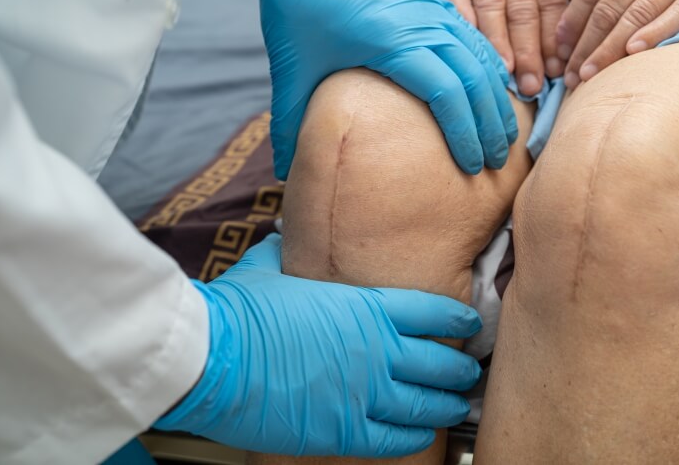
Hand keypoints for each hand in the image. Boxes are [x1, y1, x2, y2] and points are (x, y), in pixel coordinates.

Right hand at [154, 234, 482, 457]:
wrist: (209, 357)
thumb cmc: (238, 311)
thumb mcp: (268, 267)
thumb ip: (290, 254)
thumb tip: (287, 238)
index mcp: (365, 306)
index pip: (431, 310)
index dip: (457, 317)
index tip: (468, 321)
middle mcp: (376, 349)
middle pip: (439, 360)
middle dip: (460, 366)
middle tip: (469, 370)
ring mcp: (363, 392)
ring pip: (425, 403)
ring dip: (446, 403)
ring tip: (455, 404)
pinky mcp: (342, 430)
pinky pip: (394, 439)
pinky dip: (414, 438)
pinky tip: (421, 435)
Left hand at [228, 0, 516, 179]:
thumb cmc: (294, 9)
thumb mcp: (290, 71)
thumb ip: (291, 126)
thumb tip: (289, 175)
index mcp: (392, 42)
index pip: (447, 94)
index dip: (465, 133)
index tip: (472, 166)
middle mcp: (422, 23)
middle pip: (474, 78)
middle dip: (490, 123)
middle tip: (498, 162)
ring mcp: (431, 8)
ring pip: (481, 56)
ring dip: (496, 97)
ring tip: (505, 135)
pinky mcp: (431, 1)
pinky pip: (473, 38)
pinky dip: (490, 67)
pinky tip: (496, 92)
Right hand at [445, 0, 593, 92]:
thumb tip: (582, 12)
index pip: (551, 3)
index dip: (554, 39)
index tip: (557, 69)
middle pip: (522, 11)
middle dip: (528, 52)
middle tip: (531, 86)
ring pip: (490, 6)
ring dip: (497, 43)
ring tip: (504, 73)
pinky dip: (462, 20)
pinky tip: (469, 45)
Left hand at [556, 0, 678, 87]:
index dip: (571, 22)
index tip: (558, 49)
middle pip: (606, 9)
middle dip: (583, 46)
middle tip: (569, 76)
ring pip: (634, 15)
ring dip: (607, 49)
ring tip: (589, 75)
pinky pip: (678, 11)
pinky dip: (655, 31)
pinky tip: (635, 52)